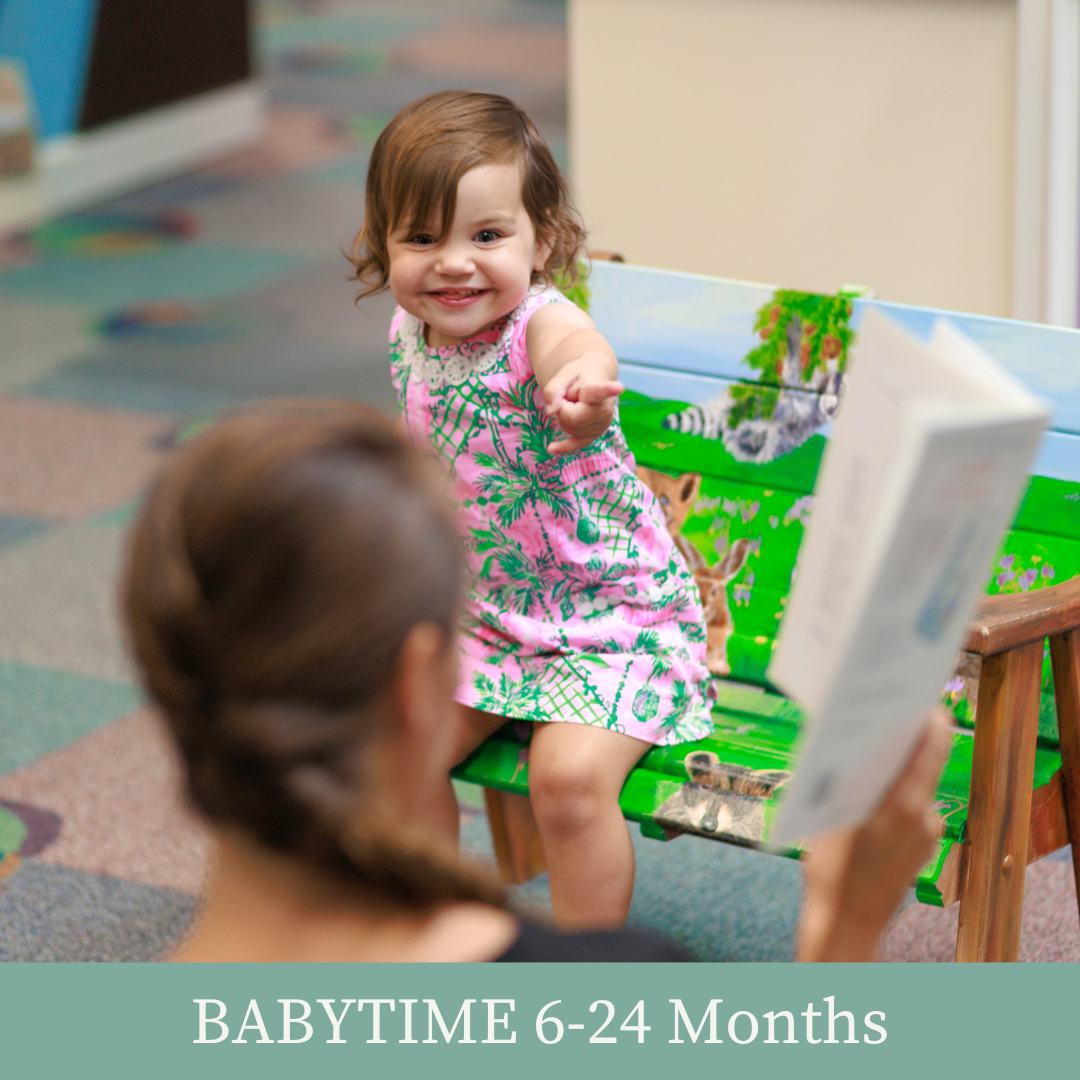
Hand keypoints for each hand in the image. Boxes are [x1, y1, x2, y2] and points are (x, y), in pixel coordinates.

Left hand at [542, 357, 623, 454]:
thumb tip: (550, 412)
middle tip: (568, 397)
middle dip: (562, 408)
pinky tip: (551, 449)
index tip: (619, 387)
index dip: (609, 389)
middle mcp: (604, 409)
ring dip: (564, 417)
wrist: (592, 381)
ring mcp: (602, 425)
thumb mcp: (562, 376)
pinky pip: (576, 444)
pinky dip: (563, 447)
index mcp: (597, 388)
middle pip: (571, 418)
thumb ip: (553, 390)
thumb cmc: (576, 377)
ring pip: (569, 429)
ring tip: (574, 404)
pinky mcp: (594, 435)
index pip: (601, 391)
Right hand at [796, 708, 950, 961]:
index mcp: (901, 803)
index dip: (930, 719)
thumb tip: (851, 743)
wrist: (845, 925)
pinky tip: (870, 809)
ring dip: (897, 776)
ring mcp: (926, 836)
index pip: (930, 748)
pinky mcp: (923, 851)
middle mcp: (922, 817)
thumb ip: (847, 778)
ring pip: (915, 790)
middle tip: (886, 724)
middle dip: (906, 744)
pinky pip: (914, 813)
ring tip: (866, 769)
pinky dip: (897, 803)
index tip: (921, 699)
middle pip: (923, 766)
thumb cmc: (830, 869)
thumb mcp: (831, 815)